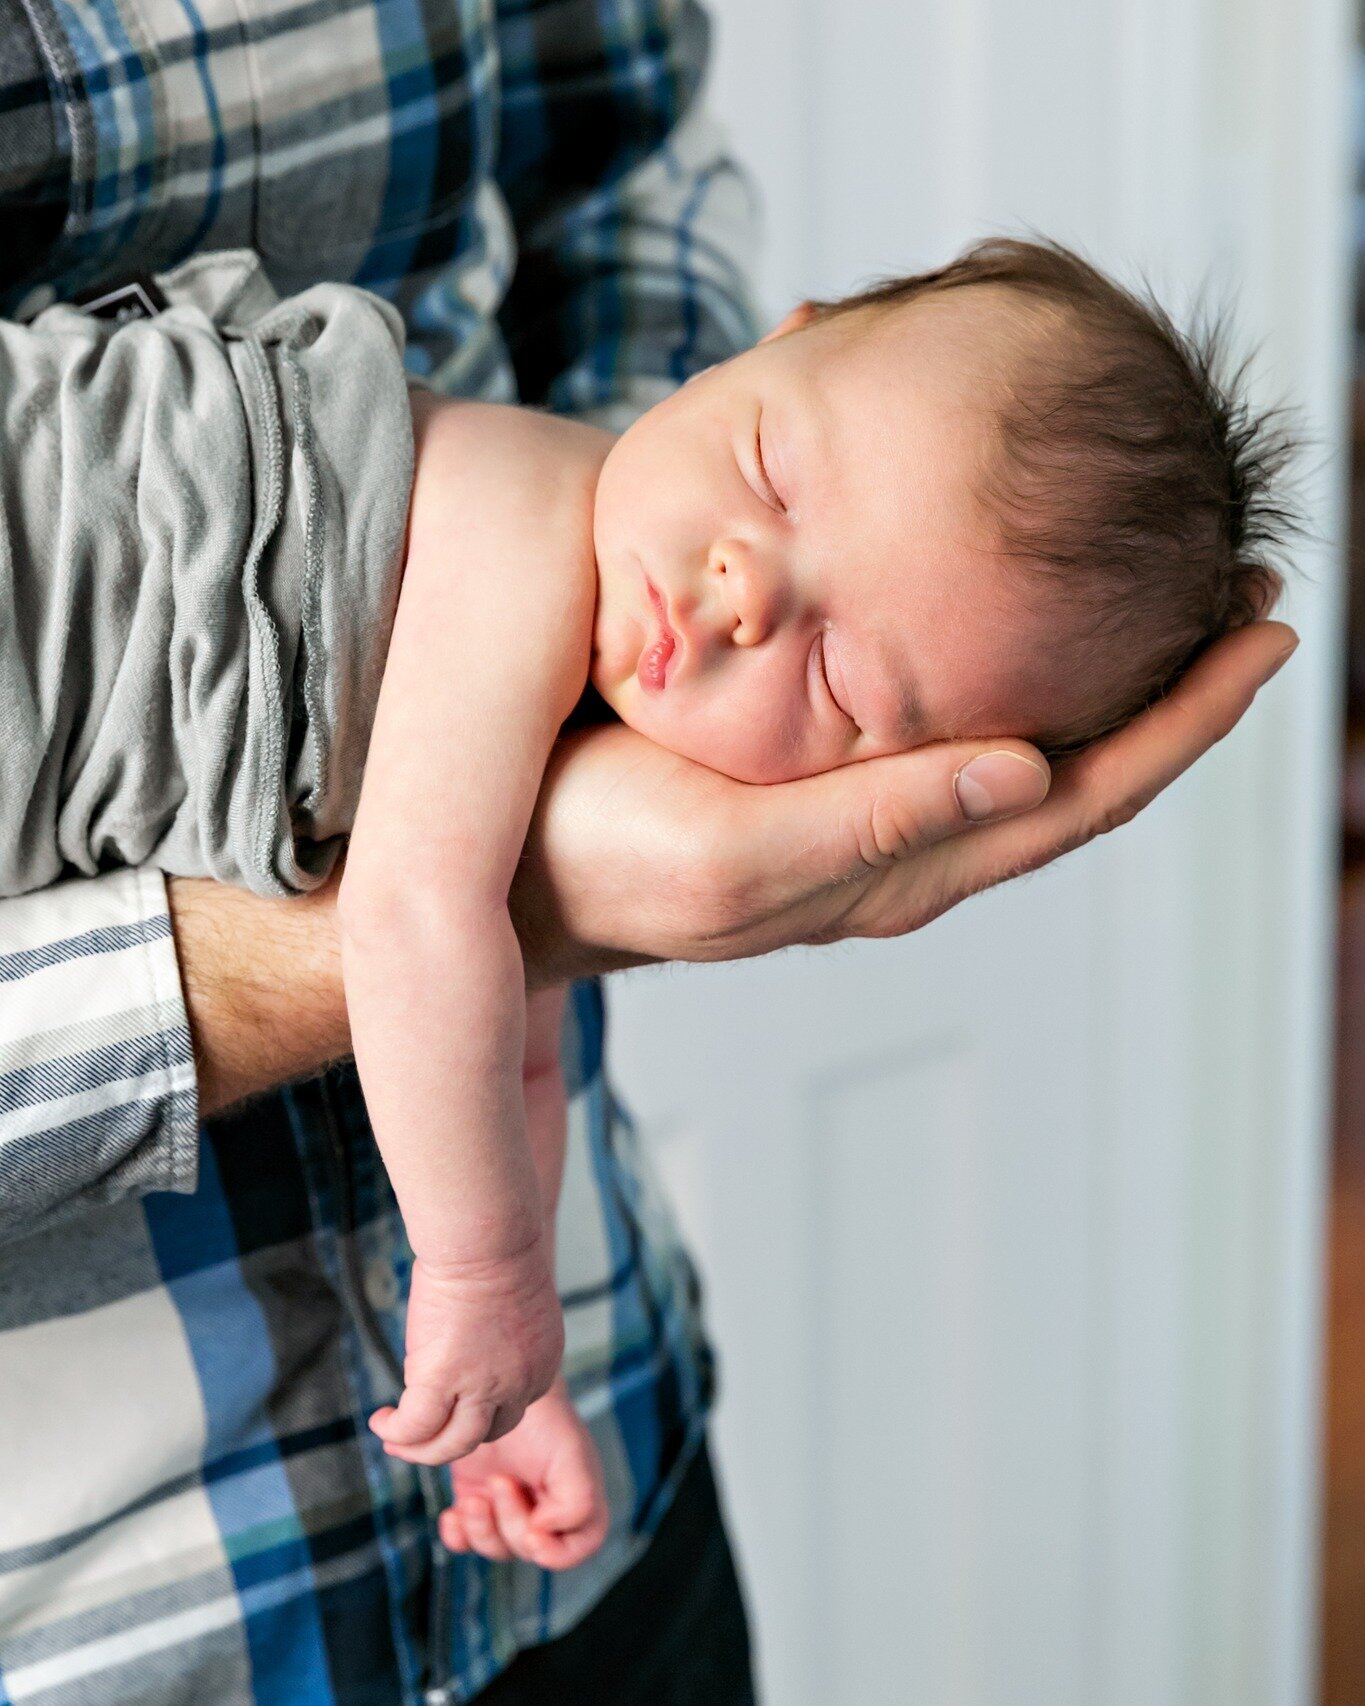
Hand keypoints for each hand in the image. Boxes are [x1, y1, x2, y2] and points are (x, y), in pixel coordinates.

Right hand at [368, 1237, 564, 1463]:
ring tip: (395, 1442)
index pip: (512, 1408)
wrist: (487, 1239)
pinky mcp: (444, 1380)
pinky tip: (381, 1422)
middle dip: (452, 1440)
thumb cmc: (496, 1251)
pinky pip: (417, 1426)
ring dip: (422, 1450)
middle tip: (421, 1439)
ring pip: (454, 1445)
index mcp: (541, 1363)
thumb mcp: (513, 1305)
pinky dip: (397, 1432)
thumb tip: (468, 1343)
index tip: (453, 1407)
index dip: (480, 1412)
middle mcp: (519, 1384)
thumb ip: (499, 1335)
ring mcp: (484, 1387)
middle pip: (487, 1434)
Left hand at [438, 1378, 608, 1570]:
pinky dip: (457, 1536)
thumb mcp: (570, 1452)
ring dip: (482, 1530)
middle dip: (511, 1522)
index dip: (557, 1554)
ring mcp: (507, 1509)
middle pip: (529, 1551)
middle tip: (501, 1481)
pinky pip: (464, 1541)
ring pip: (495, 1549)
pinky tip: (453, 1513)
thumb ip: (577, 1500)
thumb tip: (544, 1532)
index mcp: (576, 1499)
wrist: (496, 1386)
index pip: (579, 1547)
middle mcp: (543, 1510)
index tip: (534, 1534)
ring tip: (474, 1499)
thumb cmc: (543, 1416)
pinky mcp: (475, 1501)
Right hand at [512, 620, 1297, 980]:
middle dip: (1172, 691)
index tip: (1264, 634)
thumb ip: (876, 824)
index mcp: (898, 864)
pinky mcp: (824, 767)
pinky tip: (1019, 605)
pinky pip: (949, 713)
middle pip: (1079, 768)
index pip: (1082, 796)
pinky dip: (1010, 654)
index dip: (1181, 723)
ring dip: (1106, 672)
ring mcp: (869, 806)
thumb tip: (1033, 767)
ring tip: (1170, 590)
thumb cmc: (600, 865)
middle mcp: (905, 840)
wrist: (504, 866)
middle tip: (1249, 590)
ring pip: (1025, 739)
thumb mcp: (733, 859)